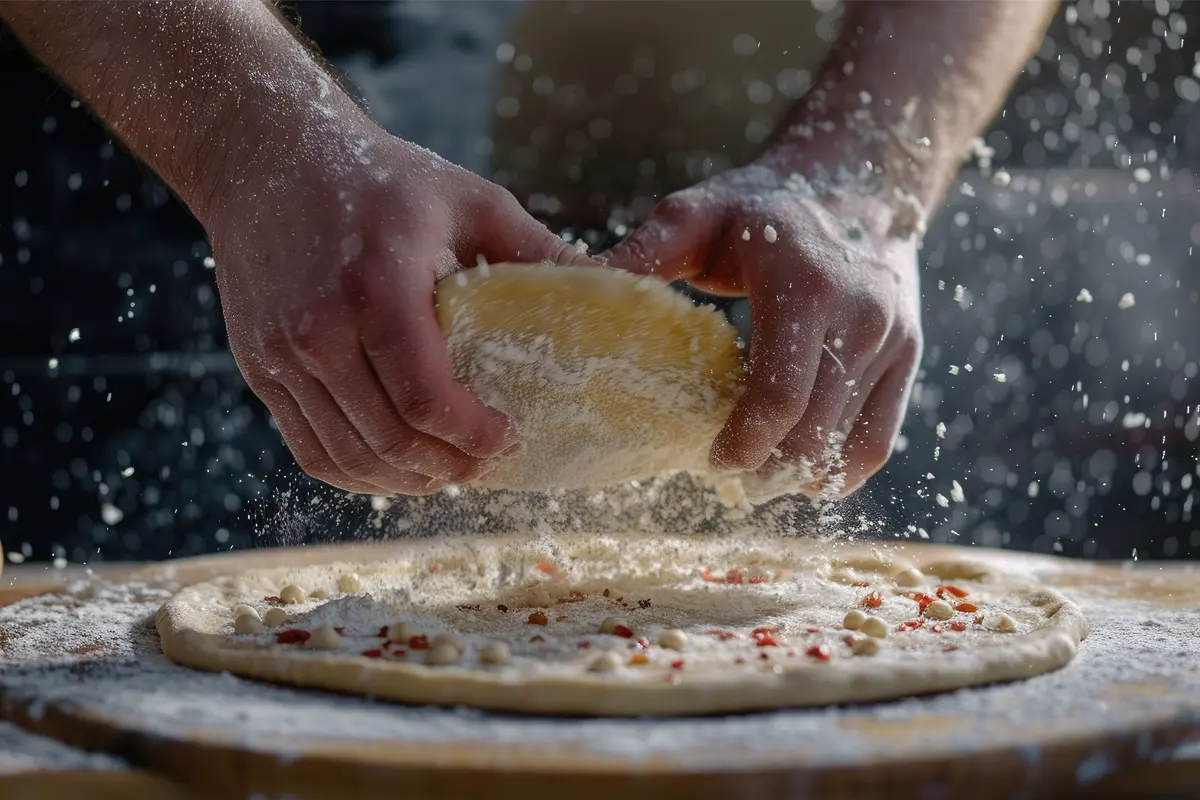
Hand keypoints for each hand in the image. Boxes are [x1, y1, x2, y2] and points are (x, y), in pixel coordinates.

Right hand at [208, 127, 599, 494]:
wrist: (266, 156)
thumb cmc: (380, 177)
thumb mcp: (471, 200)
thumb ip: (540, 251)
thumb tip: (615, 288)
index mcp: (378, 287)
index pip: (428, 398)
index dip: (476, 436)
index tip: (512, 437)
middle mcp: (318, 329)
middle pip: (390, 442)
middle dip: (450, 467)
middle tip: (489, 462)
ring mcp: (280, 355)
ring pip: (349, 459)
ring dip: (407, 481)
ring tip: (449, 469)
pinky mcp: (259, 368)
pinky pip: (311, 450)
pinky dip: (358, 474)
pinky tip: (396, 467)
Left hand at [602, 158, 921, 495]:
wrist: (860, 181)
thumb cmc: (763, 202)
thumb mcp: (696, 213)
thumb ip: (641, 255)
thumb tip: (571, 289)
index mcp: (802, 283)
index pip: (779, 392)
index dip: (743, 441)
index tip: (711, 459)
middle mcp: (859, 315)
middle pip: (813, 430)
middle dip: (766, 466)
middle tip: (724, 471)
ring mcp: (891, 339)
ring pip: (846, 443)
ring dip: (798, 473)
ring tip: (757, 475)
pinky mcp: (908, 356)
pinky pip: (878, 438)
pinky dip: (840, 468)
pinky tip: (802, 473)